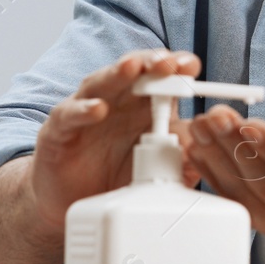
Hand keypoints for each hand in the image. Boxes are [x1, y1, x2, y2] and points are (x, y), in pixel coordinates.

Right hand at [27, 48, 203, 235]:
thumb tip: (205, 155)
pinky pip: (70, 115)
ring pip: (101, 83)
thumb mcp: (155, 169)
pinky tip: (97, 109)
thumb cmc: (116, 174)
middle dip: (151, 63)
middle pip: (135, 71)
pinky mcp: (59, 130)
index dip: (177, 68)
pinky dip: (83, 110)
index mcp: (144, 104)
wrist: (71, 201)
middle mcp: (116, 100)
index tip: (191, 68)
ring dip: (117, 74)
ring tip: (133, 68)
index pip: (163, 76)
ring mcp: (85, 111)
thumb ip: (180, 160)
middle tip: (167, 63)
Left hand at [184, 106, 264, 253]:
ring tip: (201, 125)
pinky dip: (210, 171)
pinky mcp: (260, 221)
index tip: (249, 125)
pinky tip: (197, 149)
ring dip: (216, 154)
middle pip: (263, 180)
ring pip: (241, 188)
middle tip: (215, 116)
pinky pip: (231, 197)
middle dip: (234, 145)